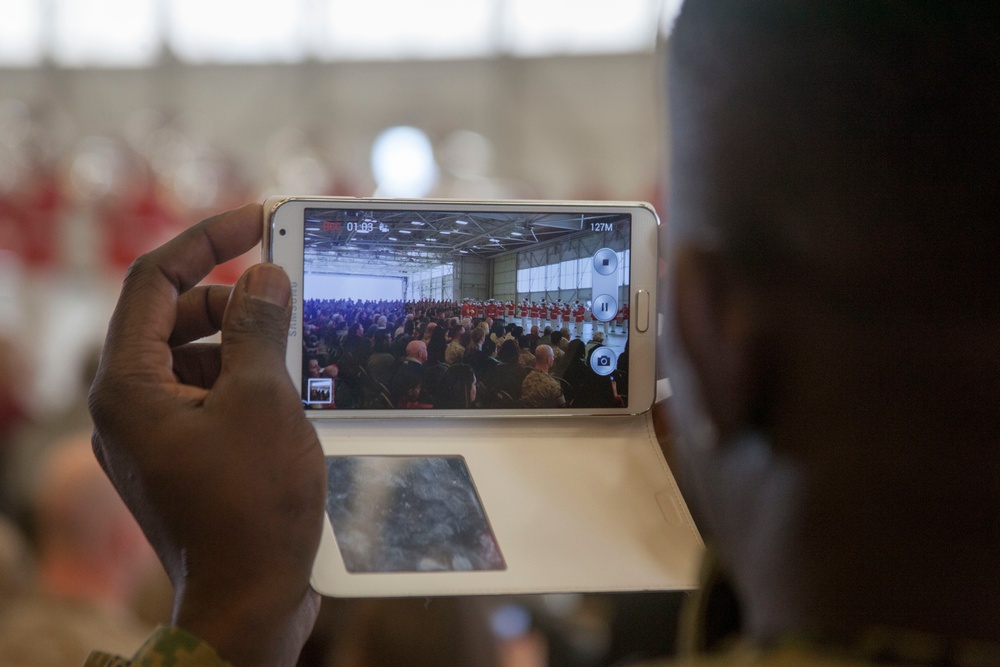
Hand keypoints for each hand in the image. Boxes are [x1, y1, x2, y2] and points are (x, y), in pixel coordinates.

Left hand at [89, 204, 325, 665]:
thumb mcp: (263, 400)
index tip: (257, 219)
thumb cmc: (251, 508)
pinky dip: (246, 381)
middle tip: (288, 294)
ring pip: (196, 358)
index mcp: (128, 386)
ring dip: (245, 343)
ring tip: (297, 353)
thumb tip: (263, 275)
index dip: (206, 239)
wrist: (250, 604)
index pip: (153, 280)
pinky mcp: (183, 458)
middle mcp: (128, 407)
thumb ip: (259, 327)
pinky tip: (290, 393)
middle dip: (232, 298)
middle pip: (174, 317)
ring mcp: (154, 436)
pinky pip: (210, 396)